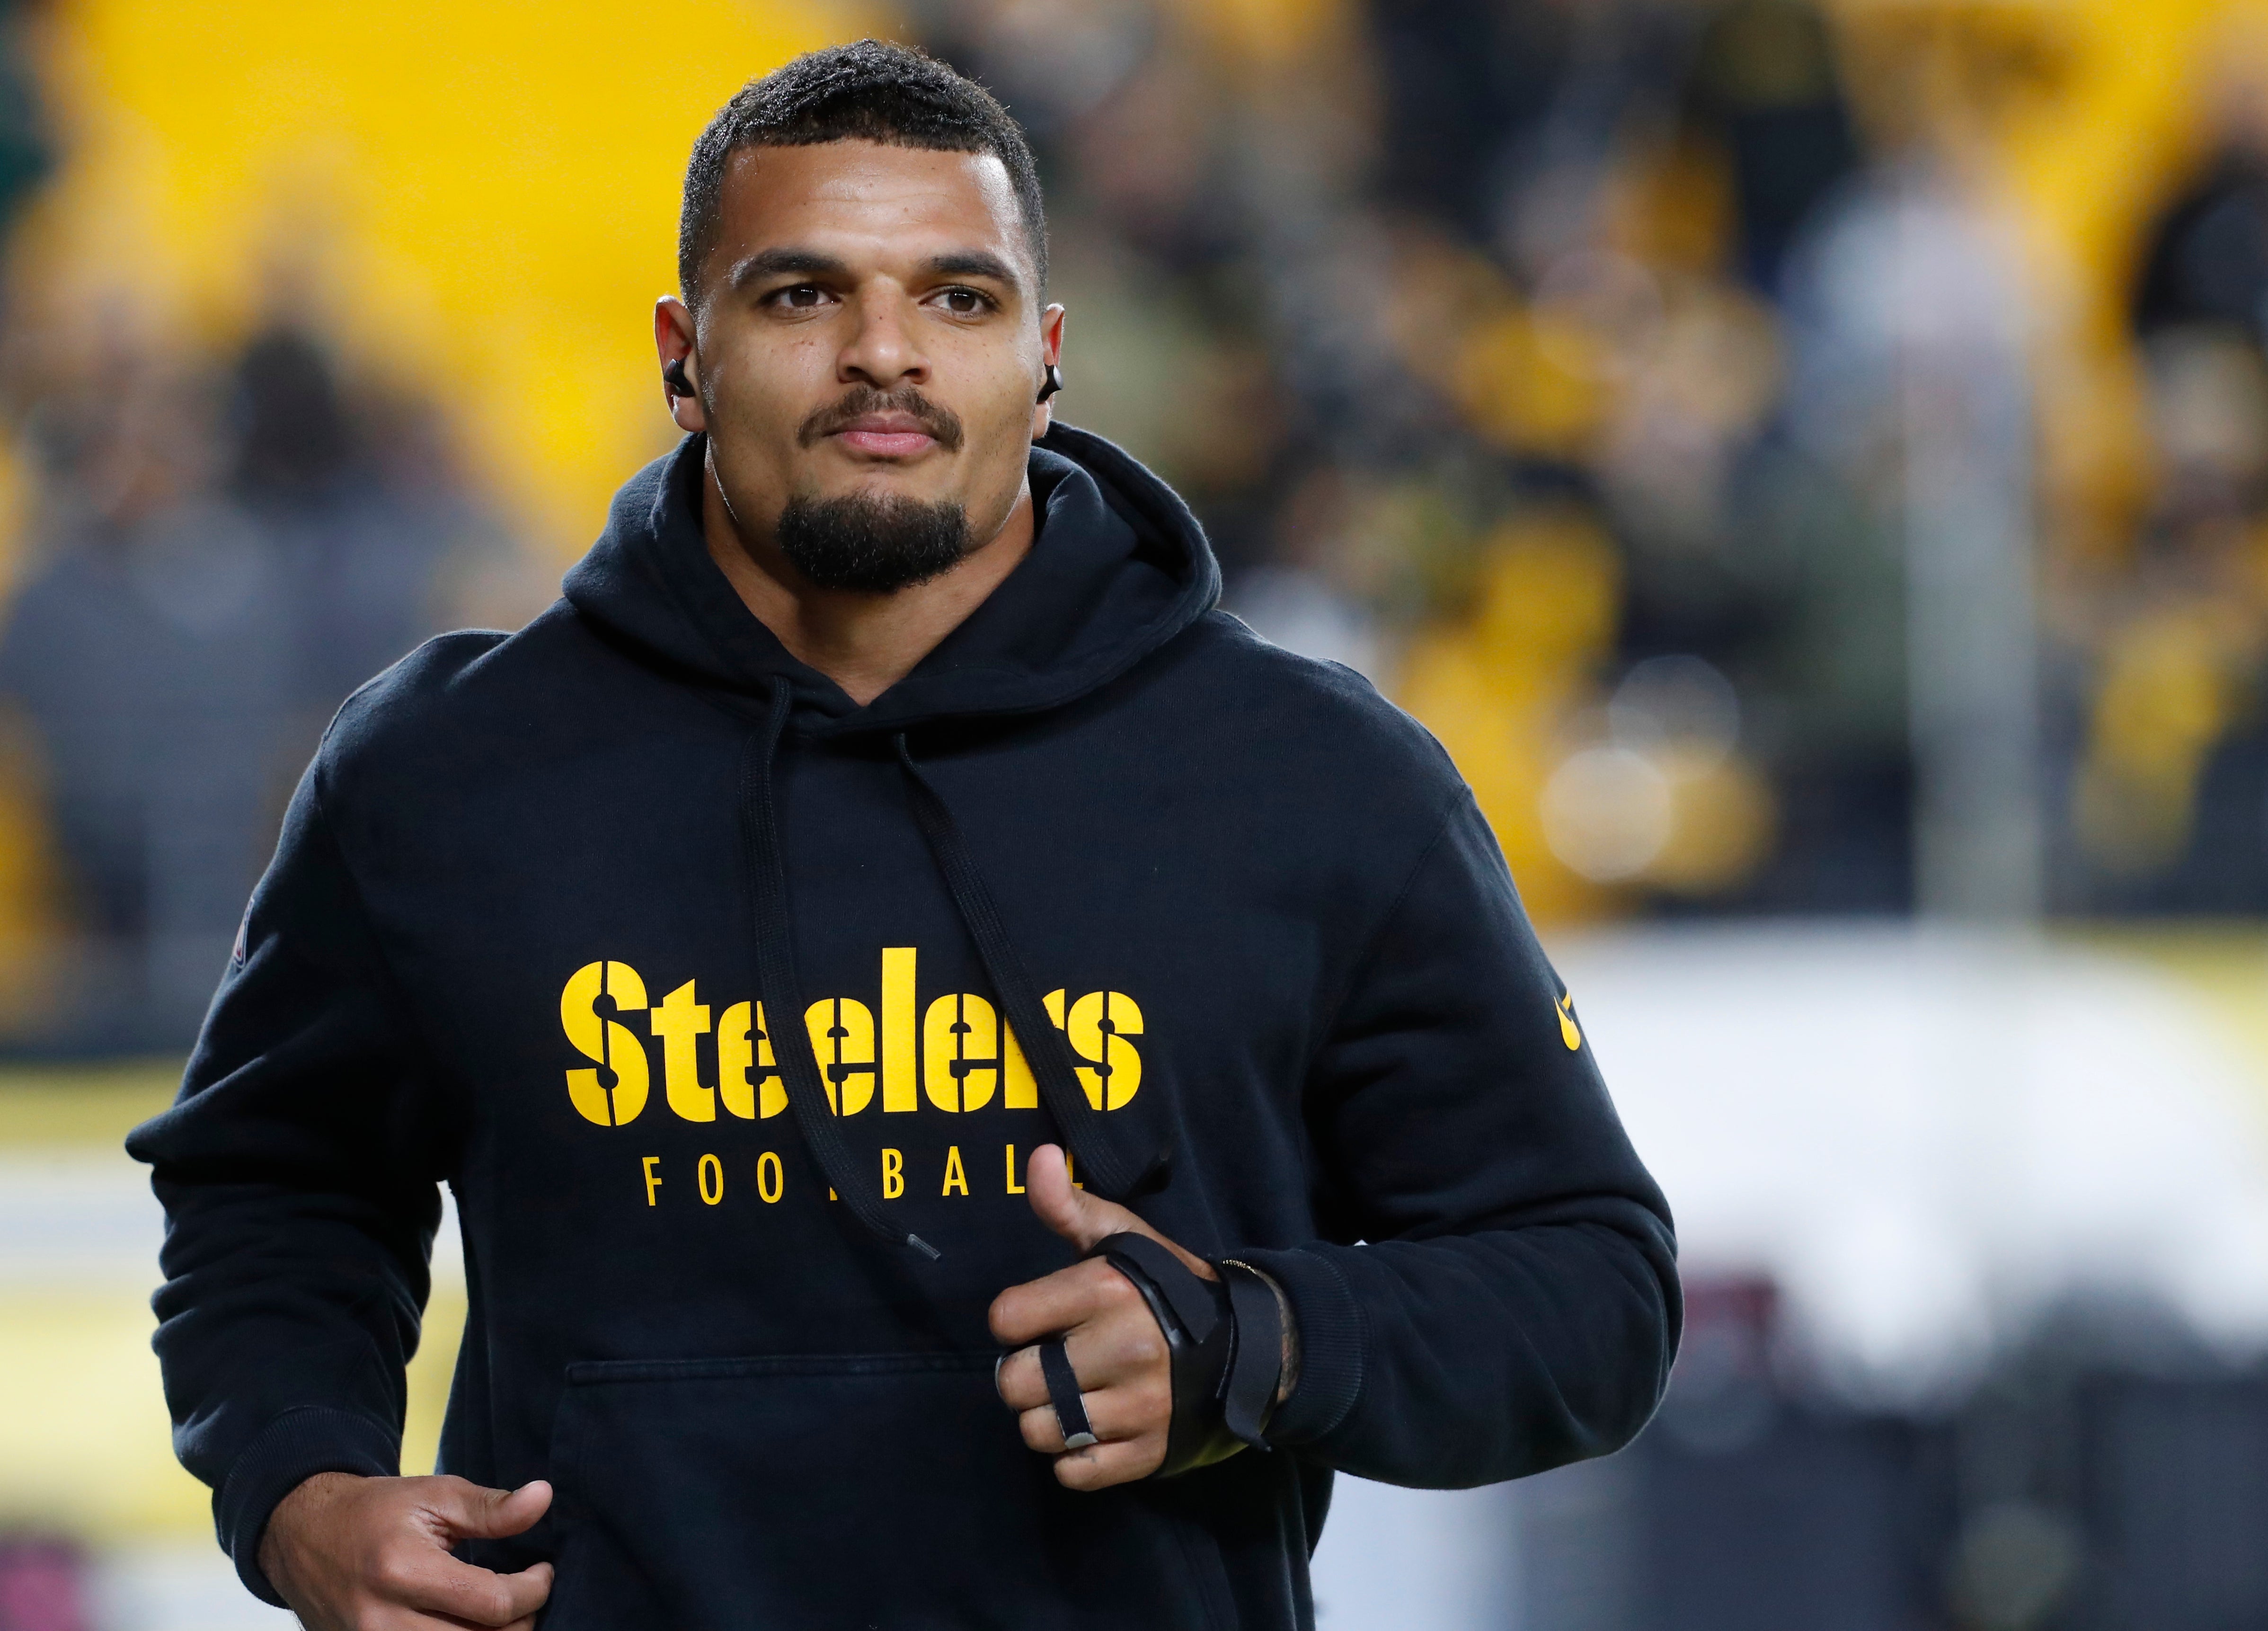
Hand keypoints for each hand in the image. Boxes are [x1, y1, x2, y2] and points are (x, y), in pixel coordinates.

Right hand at [257, 1471, 554, 1629]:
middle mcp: (383, 1621)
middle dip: (520, 1622)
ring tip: (502, 1613)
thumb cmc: (375, 1511)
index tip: (542, 1572)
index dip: (534, 1590)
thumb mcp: (434, 1494)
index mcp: (403, 1571)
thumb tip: (543, 1498)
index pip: (492, 1603)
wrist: (304, 1536)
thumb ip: (491, 1507)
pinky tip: (471, 1624)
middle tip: (527, 1594)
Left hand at [989, 1144, 1214, 1489]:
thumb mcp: (1124, 1238)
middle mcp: (1122, 1349)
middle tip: (1053, 1365)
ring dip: (1047, 1419)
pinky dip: (1075, 1459)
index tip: (1040, 1320)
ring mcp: (1138, 1406)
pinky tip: (1094, 1431)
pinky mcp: (1150, 1453)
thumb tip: (1037, 1158)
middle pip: (1014, 1384)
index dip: (1016, 1320)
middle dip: (1024, 1375)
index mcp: (1107, 1291)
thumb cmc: (1171, 1288)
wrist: (1253, 1346)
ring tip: (1073, 1398)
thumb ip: (1070, 1205)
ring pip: (1040, 1432)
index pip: (1007, 1319)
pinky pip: (1075, 1473)